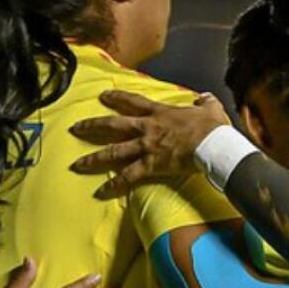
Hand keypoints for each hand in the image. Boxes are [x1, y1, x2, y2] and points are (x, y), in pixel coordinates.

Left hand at [70, 90, 230, 198]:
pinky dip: (114, 185)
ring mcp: (146, 147)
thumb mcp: (211, 109)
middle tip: (76, 128)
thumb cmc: (212, 128)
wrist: (212, 145)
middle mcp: (147, 128)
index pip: (133, 102)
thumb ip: (205, 101)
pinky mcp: (150, 165)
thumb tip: (204, 97)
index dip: (117, 97)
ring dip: (93, 158)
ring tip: (77, 164)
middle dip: (92, 126)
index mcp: (160, 113)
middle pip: (113, 125)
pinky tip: (100, 192)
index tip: (103, 96)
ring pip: (113, 151)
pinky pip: (128, 177)